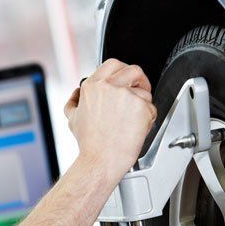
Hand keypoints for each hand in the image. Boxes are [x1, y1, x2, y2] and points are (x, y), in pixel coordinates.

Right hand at [64, 59, 156, 178]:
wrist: (101, 160)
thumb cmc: (89, 144)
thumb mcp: (72, 119)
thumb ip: (74, 102)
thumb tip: (76, 94)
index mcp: (92, 86)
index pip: (112, 65)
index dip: (122, 71)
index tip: (125, 80)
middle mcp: (109, 87)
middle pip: (133, 70)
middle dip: (139, 79)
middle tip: (139, 88)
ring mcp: (127, 96)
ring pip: (144, 91)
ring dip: (143, 103)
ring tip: (133, 119)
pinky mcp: (142, 107)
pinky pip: (151, 109)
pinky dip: (148, 119)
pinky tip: (136, 129)